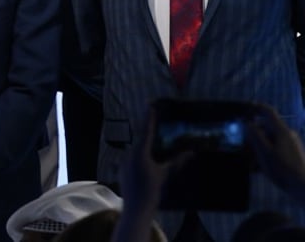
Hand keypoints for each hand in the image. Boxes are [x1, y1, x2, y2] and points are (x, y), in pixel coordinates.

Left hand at [111, 107, 183, 241]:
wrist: (136, 206)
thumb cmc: (152, 190)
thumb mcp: (165, 174)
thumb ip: (177, 162)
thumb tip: (192, 152)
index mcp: (140, 152)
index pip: (146, 131)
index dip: (150, 118)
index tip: (151, 106)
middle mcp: (129, 153)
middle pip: (140, 139)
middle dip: (148, 132)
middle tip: (154, 120)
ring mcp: (123, 160)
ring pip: (135, 148)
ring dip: (144, 145)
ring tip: (153, 140)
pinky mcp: (121, 167)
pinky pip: (131, 157)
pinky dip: (139, 155)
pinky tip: (145, 158)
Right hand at [246, 103, 304, 204]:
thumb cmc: (284, 169)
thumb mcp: (265, 153)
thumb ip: (255, 136)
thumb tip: (247, 122)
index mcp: (281, 131)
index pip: (267, 111)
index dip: (255, 107)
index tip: (243, 110)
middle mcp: (287, 134)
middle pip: (266, 128)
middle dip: (253, 135)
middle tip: (242, 147)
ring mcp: (291, 144)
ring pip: (269, 140)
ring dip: (258, 148)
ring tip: (250, 163)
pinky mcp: (292, 154)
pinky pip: (275, 149)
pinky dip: (266, 155)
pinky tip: (259, 169)